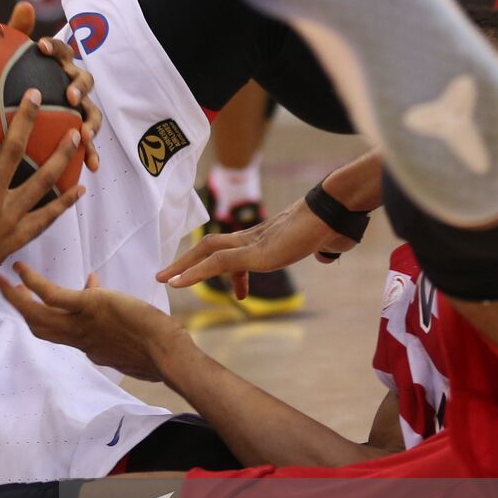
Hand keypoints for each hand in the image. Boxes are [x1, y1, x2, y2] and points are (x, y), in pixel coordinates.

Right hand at [0, 83, 85, 295]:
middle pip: (13, 151)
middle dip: (27, 119)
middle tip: (38, 96)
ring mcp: (8, 219)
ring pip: (41, 181)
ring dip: (60, 156)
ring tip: (75, 135)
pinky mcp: (18, 237)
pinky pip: (47, 217)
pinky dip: (64, 203)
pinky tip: (79, 189)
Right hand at [0, 264, 183, 380]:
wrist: (165, 354)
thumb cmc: (160, 350)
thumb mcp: (136, 339)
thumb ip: (122, 326)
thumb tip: (116, 307)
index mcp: (91, 348)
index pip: (65, 332)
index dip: (54, 316)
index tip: (48, 300)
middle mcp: (79, 339)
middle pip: (38, 327)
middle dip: (19, 309)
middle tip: (6, 291)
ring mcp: (79, 324)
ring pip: (35, 314)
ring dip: (14, 297)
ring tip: (0, 280)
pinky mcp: (86, 307)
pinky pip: (50, 295)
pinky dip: (32, 281)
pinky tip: (20, 269)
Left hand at [8, 0, 102, 171]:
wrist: (9, 124)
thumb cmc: (13, 87)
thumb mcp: (10, 65)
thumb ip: (16, 34)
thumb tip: (26, 4)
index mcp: (56, 68)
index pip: (61, 52)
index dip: (54, 48)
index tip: (39, 47)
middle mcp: (70, 86)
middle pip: (83, 81)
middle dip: (79, 86)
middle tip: (68, 94)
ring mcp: (77, 110)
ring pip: (91, 112)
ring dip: (91, 121)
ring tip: (85, 134)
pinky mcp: (78, 134)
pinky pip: (89, 144)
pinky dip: (92, 153)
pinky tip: (92, 165)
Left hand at [157, 194, 358, 298]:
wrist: (332, 213)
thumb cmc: (329, 225)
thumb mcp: (320, 242)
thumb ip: (320, 248)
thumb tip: (329, 253)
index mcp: (261, 238)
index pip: (232, 250)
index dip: (218, 265)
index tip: (216, 284)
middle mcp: (250, 238)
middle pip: (210, 246)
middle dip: (187, 261)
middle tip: (166, 276)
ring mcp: (251, 244)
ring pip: (207, 252)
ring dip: (183, 266)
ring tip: (165, 281)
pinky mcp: (254, 253)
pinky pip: (217, 263)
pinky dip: (195, 272)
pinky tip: (178, 283)